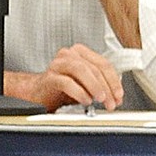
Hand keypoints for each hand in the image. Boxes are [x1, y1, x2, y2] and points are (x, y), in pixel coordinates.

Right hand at [8, 44, 124, 111]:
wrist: (36, 94)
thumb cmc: (61, 88)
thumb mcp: (84, 83)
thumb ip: (100, 84)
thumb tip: (116, 96)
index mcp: (81, 53)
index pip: (104, 64)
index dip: (114, 80)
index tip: (119, 95)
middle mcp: (70, 55)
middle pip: (95, 68)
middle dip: (107, 87)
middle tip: (112, 102)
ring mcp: (58, 64)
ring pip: (82, 70)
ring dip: (95, 86)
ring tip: (101, 99)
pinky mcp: (49, 77)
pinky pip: (66, 82)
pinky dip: (79, 92)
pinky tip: (86, 101)